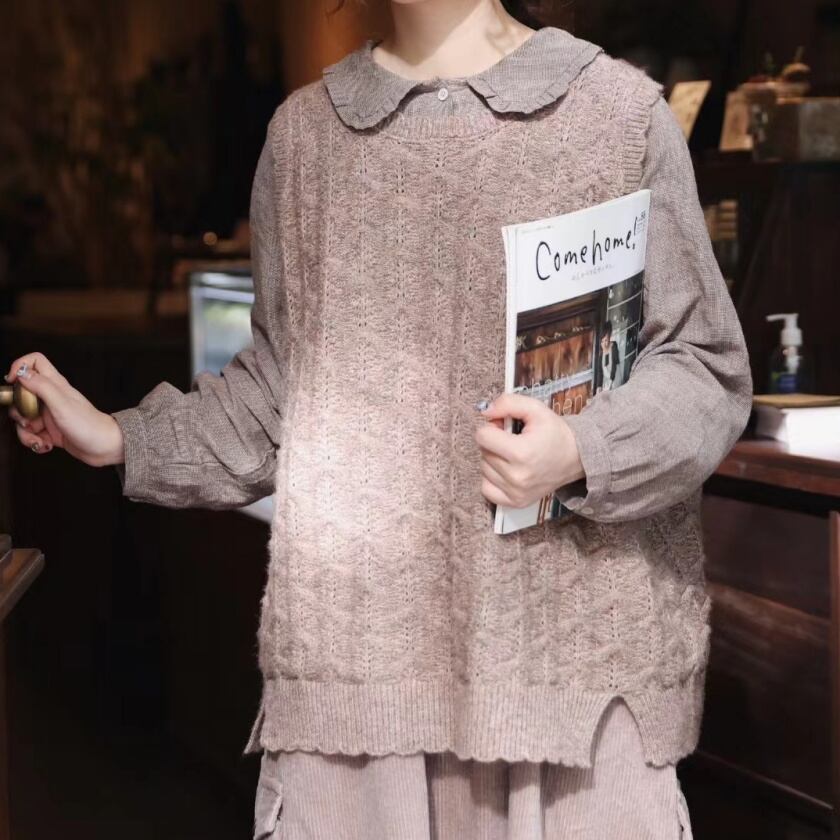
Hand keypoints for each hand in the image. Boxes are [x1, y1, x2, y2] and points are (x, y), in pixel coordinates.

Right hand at [4, 352, 124, 466]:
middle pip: (21, 395)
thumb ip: (42, 386)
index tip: (12, 382)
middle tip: (28, 421)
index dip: (20, 367)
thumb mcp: (62, 404)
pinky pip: (32, 433)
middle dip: (18, 411)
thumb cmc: (89, 425)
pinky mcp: (51, 430)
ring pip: (24, 418)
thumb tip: (22, 373)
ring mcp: (50, 414)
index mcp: (56, 385)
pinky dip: (34, 441)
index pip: (35, 362)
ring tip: (39, 440)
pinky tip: (45, 445)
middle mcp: (51, 398)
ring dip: (25, 433)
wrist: (105, 448)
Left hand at [474, 393, 584, 508]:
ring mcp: (516, 492)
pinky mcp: (516, 502)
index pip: (482, 437)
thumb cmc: (554, 432)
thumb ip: (508, 403)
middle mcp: (517, 476)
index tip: (504, 427)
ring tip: (513, 455)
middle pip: (483, 452)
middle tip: (512, 439)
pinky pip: (486, 489)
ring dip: (493, 459)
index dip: (492, 427)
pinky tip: (507, 471)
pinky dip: (492, 479)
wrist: (576, 457)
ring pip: (484, 469)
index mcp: (521, 452)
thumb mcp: (535, 409)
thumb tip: (484, 411)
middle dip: (493, 442)